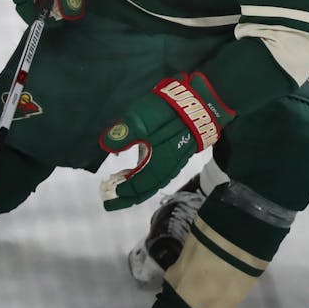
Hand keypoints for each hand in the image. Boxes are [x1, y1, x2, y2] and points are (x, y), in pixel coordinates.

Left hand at [99, 72, 235, 210]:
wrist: (202, 102)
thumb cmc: (171, 111)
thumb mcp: (143, 119)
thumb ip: (125, 133)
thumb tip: (106, 146)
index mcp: (160, 162)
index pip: (141, 184)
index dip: (125, 190)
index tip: (109, 192)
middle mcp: (169, 166)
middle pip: (148, 189)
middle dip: (130, 198)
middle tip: (111, 205)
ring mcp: (176, 160)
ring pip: (156, 182)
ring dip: (139, 189)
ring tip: (123, 191)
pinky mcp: (179, 153)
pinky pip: (161, 174)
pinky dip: (148, 179)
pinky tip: (140, 173)